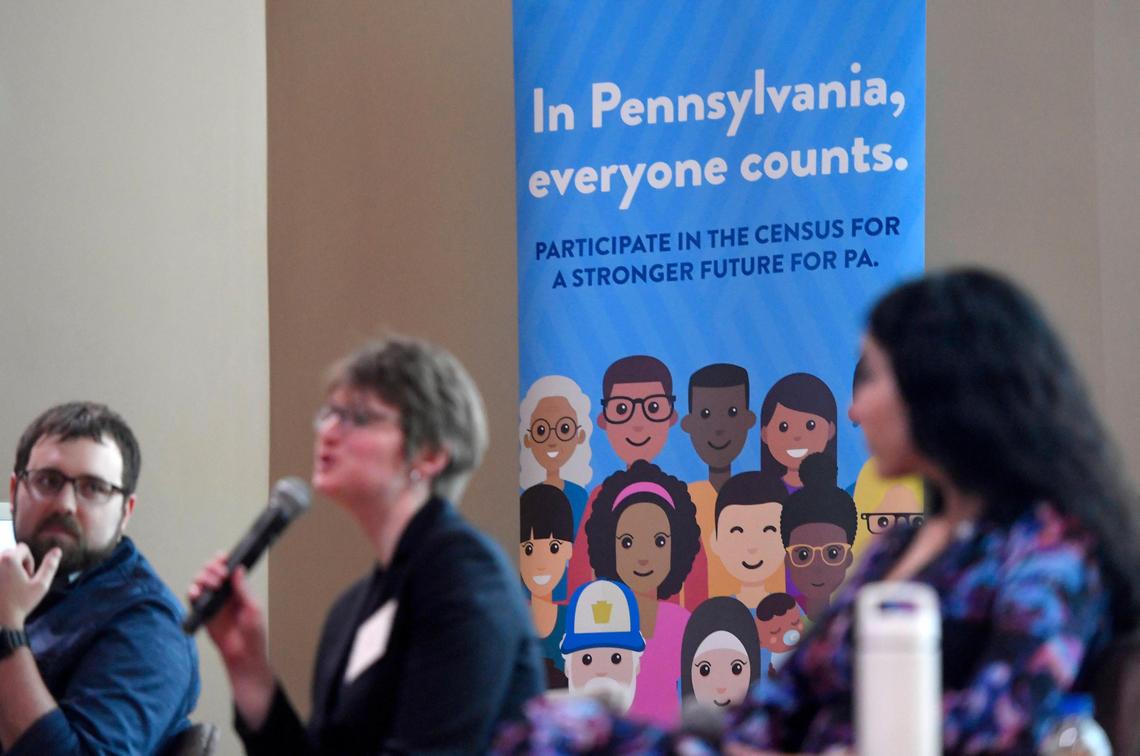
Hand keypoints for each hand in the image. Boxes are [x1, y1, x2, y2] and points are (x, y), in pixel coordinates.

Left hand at [0, 545, 60, 626]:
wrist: (1, 620)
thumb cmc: (21, 603)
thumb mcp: (41, 585)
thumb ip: (50, 566)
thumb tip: (57, 550)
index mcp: (9, 559)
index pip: (23, 548)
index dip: (30, 561)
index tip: (27, 577)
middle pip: (11, 553)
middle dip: (18, 564)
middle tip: (19, 583)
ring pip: (3, 561)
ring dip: (8, 570)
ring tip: (10, 587)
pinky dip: (2, 575)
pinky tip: (3, 589)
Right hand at [188, 553, 274, 728]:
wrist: (244, 655)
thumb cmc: (253, 633)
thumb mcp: (253, 608)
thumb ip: (244, 589)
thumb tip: (237, 569)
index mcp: (238, 588)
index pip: (228, 568)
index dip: (222, 560)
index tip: (221, 558)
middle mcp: (224, 593)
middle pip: (211, 571)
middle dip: (212, 568)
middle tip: (219, 576)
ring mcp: (212, 602)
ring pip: (200, 582)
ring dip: (202, 578)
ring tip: (209, 584)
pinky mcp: (203, 614)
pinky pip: (193, 600)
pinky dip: (191, 593)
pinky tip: (196, 592)